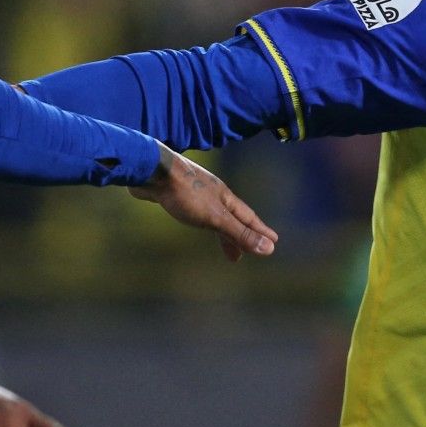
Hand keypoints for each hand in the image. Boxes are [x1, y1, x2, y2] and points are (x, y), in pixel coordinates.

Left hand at [130, 143, 278, 260]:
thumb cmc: (184, 194)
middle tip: (244, 254)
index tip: (273, 241)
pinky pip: (195, 211)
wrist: (152, 172)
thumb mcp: (216, 218)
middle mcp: (212, 193)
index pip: (248, 218)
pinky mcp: (176, 194)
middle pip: (231, 218)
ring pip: (213, 215)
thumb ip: (240, 233)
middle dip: (240, 236)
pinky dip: (202, 222)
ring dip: (220, 231)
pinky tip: (193, 221)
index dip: (261, 231)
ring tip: (222, 245)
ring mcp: (194, 193)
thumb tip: (270, 249)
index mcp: (224, 198)